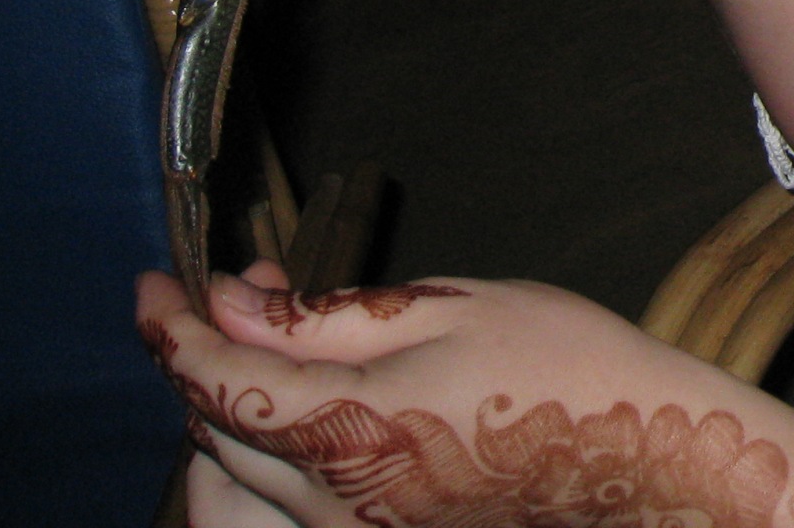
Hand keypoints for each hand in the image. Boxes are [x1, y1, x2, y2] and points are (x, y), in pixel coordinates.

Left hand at [137, 265, 781, 527]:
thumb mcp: (444, 308)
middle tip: (251, 292)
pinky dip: (253, 474)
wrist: (638, 455)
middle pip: (212, 435)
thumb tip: (232, 306)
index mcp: (351, 429)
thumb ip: (325, 317)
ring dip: (219, 423)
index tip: (155, 288)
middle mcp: (336, 504)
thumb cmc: (559, 367)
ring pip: (228, 492)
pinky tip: (290, 427)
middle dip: (206, 356)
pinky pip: (271, 522)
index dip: (169, 330)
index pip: (214, 382)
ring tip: (266, 361)